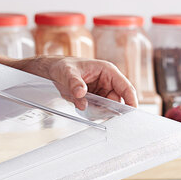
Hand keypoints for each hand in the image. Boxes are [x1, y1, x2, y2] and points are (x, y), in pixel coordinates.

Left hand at [0, 52, 138, 109]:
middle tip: (96, 112)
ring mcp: (100, 90)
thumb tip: (81, 93)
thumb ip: (74, 83)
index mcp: (107, 71)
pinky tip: (80, 106)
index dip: (131, 100)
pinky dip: (90, 111)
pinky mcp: (92, 98)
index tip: (132, 113)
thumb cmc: (60, 66)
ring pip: (106, 106)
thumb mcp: (66, 73)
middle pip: (116, 100)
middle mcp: (106, 81)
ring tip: (83, 104)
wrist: (48, 71)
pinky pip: (96, 108)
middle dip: (109, 108)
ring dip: (97, 110)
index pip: (125, 87)